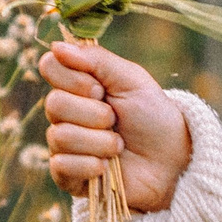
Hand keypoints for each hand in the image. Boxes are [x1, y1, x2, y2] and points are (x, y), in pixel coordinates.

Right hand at [40, 41, 193, 215]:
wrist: (172, 160)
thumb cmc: (154, 117)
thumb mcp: (132, 80)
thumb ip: (97, 60)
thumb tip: (57, 46)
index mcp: (78, 85)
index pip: (49, 67)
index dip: (73, 78)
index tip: (100, 89)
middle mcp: (66, 113)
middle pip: (53, 104)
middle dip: (94, 113)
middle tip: (116, 119)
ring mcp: (65, 145)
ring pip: (59, 136)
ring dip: (99, 141)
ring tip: (119, 145)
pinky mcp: (68, 176)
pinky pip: (61, 166)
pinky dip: (90, 165)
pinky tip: (108, 167)